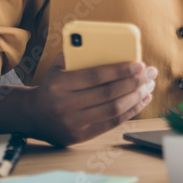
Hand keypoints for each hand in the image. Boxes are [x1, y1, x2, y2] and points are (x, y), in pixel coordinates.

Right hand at [26, 52, 157, 146]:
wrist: (31, 115)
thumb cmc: (52, 86)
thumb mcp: (58, 67)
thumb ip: (78, 55)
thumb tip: (111, 46)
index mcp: (59, 84)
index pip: (96, 76)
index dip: (120, 70)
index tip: (140, 64)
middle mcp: (65, 105)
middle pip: (108, 94)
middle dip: (134, 82)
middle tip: (151, 73)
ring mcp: (72, 124)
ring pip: (113, 109)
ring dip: (136, 97)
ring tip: (149, 85)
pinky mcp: (80, 137)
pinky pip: (111, 123)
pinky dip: (130, 111)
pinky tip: (142, 100)